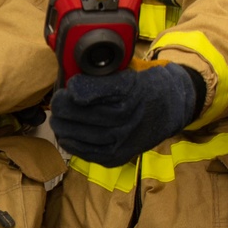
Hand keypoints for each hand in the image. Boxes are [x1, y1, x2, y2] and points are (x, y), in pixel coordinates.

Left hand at [50, 64, 202, 167]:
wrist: (170, 108)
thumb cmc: (144, 86)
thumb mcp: (127, 71)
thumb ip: (101, 75)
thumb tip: (70, 79)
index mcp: (130, 90)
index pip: (94, 90)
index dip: (76, 87)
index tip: (69, 84)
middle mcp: (129, 117)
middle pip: (85, 114)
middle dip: (64, 107)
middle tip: (57, 101)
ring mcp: (124, 140)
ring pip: (84, 136)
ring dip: (64, 127)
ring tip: (57, 119)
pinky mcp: (119, 156)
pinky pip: (89, 153)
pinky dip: (73, 144)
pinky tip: (66, 136)